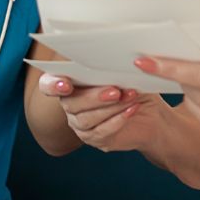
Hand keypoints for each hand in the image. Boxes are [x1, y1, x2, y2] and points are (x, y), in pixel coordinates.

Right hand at [37, 76, 166, 151]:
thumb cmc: (134, 85)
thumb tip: (128, 60)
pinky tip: (132, 109)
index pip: (48, 84)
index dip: (52, 85)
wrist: (151, 114)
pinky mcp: (95, 139)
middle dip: (94, 96)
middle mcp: (71, 104)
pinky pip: (101, 131)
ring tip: (131, 96)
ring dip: (110, 107)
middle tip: (116, 91)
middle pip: (71, 103)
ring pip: (87, 118)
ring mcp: (80, 124)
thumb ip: (121, 64)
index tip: (66, 85)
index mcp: (71, 81)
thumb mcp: (128, 70)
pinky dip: (118, 119)